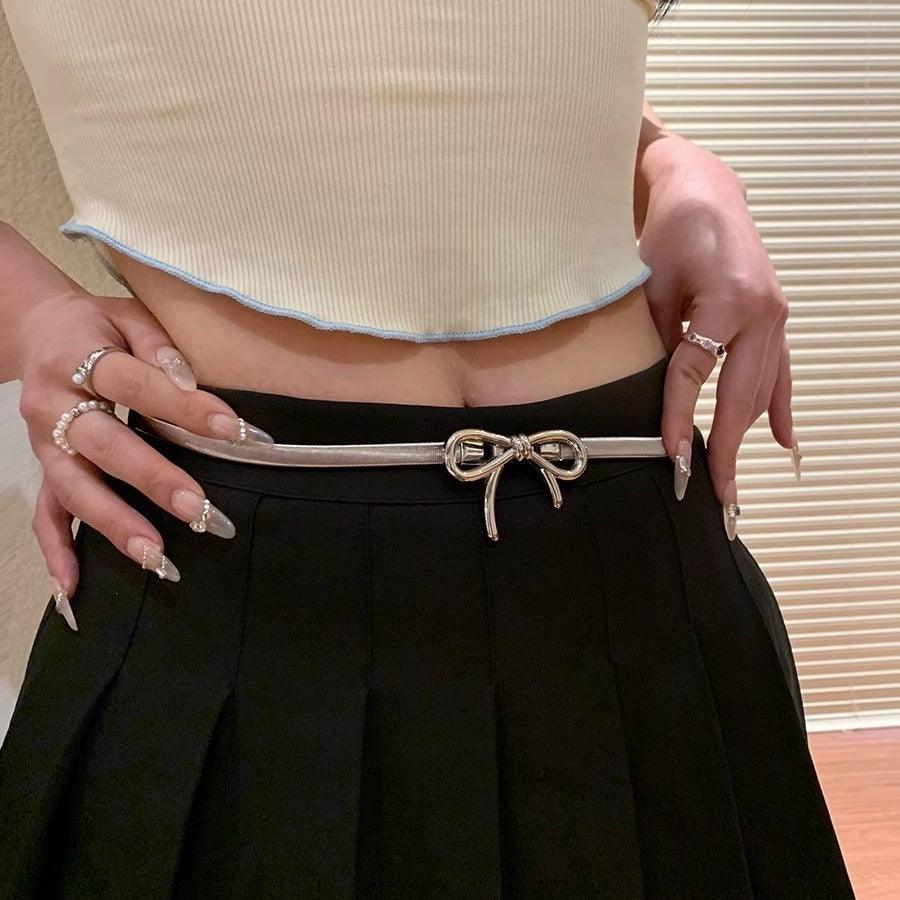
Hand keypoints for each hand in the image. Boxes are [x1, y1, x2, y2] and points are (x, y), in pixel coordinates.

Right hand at [17, 284, 273, 629]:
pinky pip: (44, 514)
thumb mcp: (129, 317)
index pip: (137, 383)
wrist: (37, 329)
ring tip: (157, 557)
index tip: (234, 429)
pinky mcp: (43, 467)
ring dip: (115, 525)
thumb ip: (160, 346)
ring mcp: (44, 442)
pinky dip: (57, 552)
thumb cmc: (99, 327)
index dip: (185, 406)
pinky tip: (74, 590)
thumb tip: (190, 381)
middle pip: (104, 446)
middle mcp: (54, 403)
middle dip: (153, 479)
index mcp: (78, 356)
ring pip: (75, 489)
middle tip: (199, 509)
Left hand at [638, 137, 799, 537]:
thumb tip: (650, 397)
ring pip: (763, 390)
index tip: (671, 454)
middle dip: (727, 448)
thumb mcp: (653, 284)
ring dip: (748, 436)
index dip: (679, 416)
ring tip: (735, 480)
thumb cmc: (673, 233)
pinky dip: (779, 408)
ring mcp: (775, 318)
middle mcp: (763, 312)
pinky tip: (784, 442)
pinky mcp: (774, 322)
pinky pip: (780, 373)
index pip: (696, 373)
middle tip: (718, 494)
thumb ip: (657, 340)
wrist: (705, 194)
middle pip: (741, 395)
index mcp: (731, 300)